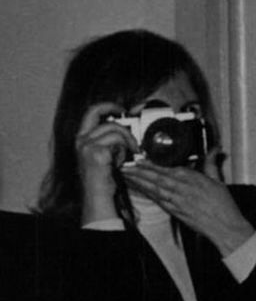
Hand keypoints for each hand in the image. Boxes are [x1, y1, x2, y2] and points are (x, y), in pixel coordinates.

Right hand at [74, 102, 136, 224]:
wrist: (97, 194)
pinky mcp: (96, 152)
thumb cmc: (103, 177)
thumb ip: (109, 140)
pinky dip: (123, 151)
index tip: (120, 109)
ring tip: (128, 154)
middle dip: (120, 121)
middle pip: (103, 116)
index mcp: (81, 138)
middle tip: (130, 129)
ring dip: (127, 141)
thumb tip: (125, 129)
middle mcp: (81, 139)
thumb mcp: (104, 154)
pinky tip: (119, 163)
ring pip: (115, 129)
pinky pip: (118, 142)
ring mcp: (86, 145)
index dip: (107, 106)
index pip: (91, 112)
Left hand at [119, 154, 255, 255]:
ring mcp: (178, 201)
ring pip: (154, 188)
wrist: (225, 228)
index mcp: (194, 179)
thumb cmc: (224, 208)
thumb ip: (212, 164)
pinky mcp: (176, 212)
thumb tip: (214, 150)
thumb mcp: (220, 182)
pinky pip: (158, 200)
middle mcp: (183, 189)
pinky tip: (138, 189)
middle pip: (157, 177)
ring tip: (126, 175)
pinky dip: (146, 194)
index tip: (141, 159)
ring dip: (139, 181)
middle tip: (125, 165)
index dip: (153, 164)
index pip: (169, 168)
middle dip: (140, 171)